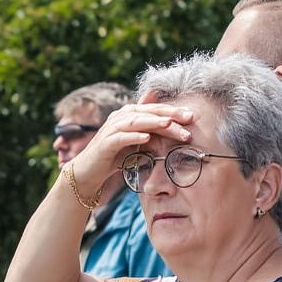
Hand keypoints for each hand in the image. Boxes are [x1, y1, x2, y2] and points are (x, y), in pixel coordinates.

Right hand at [67, 103, 195, 196]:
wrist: (89, 172)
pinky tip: (146, 138)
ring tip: (169, 124)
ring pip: (136, 122)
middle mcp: (121, 117)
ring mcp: (112, 129)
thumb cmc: (115, 156)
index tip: (192, 116)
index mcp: (130, 114)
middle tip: (188, 118)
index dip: (174, 111)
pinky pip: (121, 137)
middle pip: (149, 112)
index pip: (156, 109)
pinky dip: (134, 137)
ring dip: (154, 122)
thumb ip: (152, 131)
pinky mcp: (105, 143)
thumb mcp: (137, 142)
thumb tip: (172, 125)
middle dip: (169, 114)